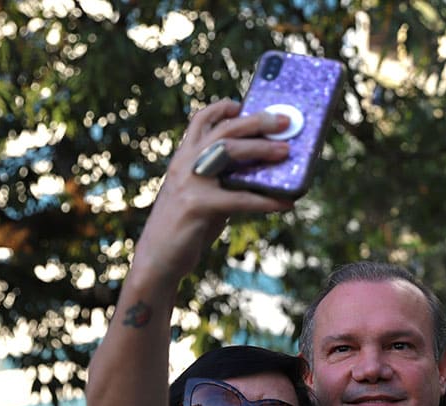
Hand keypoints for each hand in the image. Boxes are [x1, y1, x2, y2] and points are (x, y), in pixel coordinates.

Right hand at [130, 99, 295, 283]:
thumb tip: (260, 176)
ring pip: (228, 152)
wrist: (158, 260)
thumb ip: (222, 182)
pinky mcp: (197, 206)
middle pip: (223, 131)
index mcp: (183, 159)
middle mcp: (184, 164)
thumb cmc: (185, 229)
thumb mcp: (201, 197)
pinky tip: (285, 204)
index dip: (222, 108)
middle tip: (284, 121)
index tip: (243, 103)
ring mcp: (189, 183)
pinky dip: (266, 201)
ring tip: (287, 151)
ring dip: (261, 149)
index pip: (200, 121)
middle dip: (256, 122)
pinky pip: (239, 199)